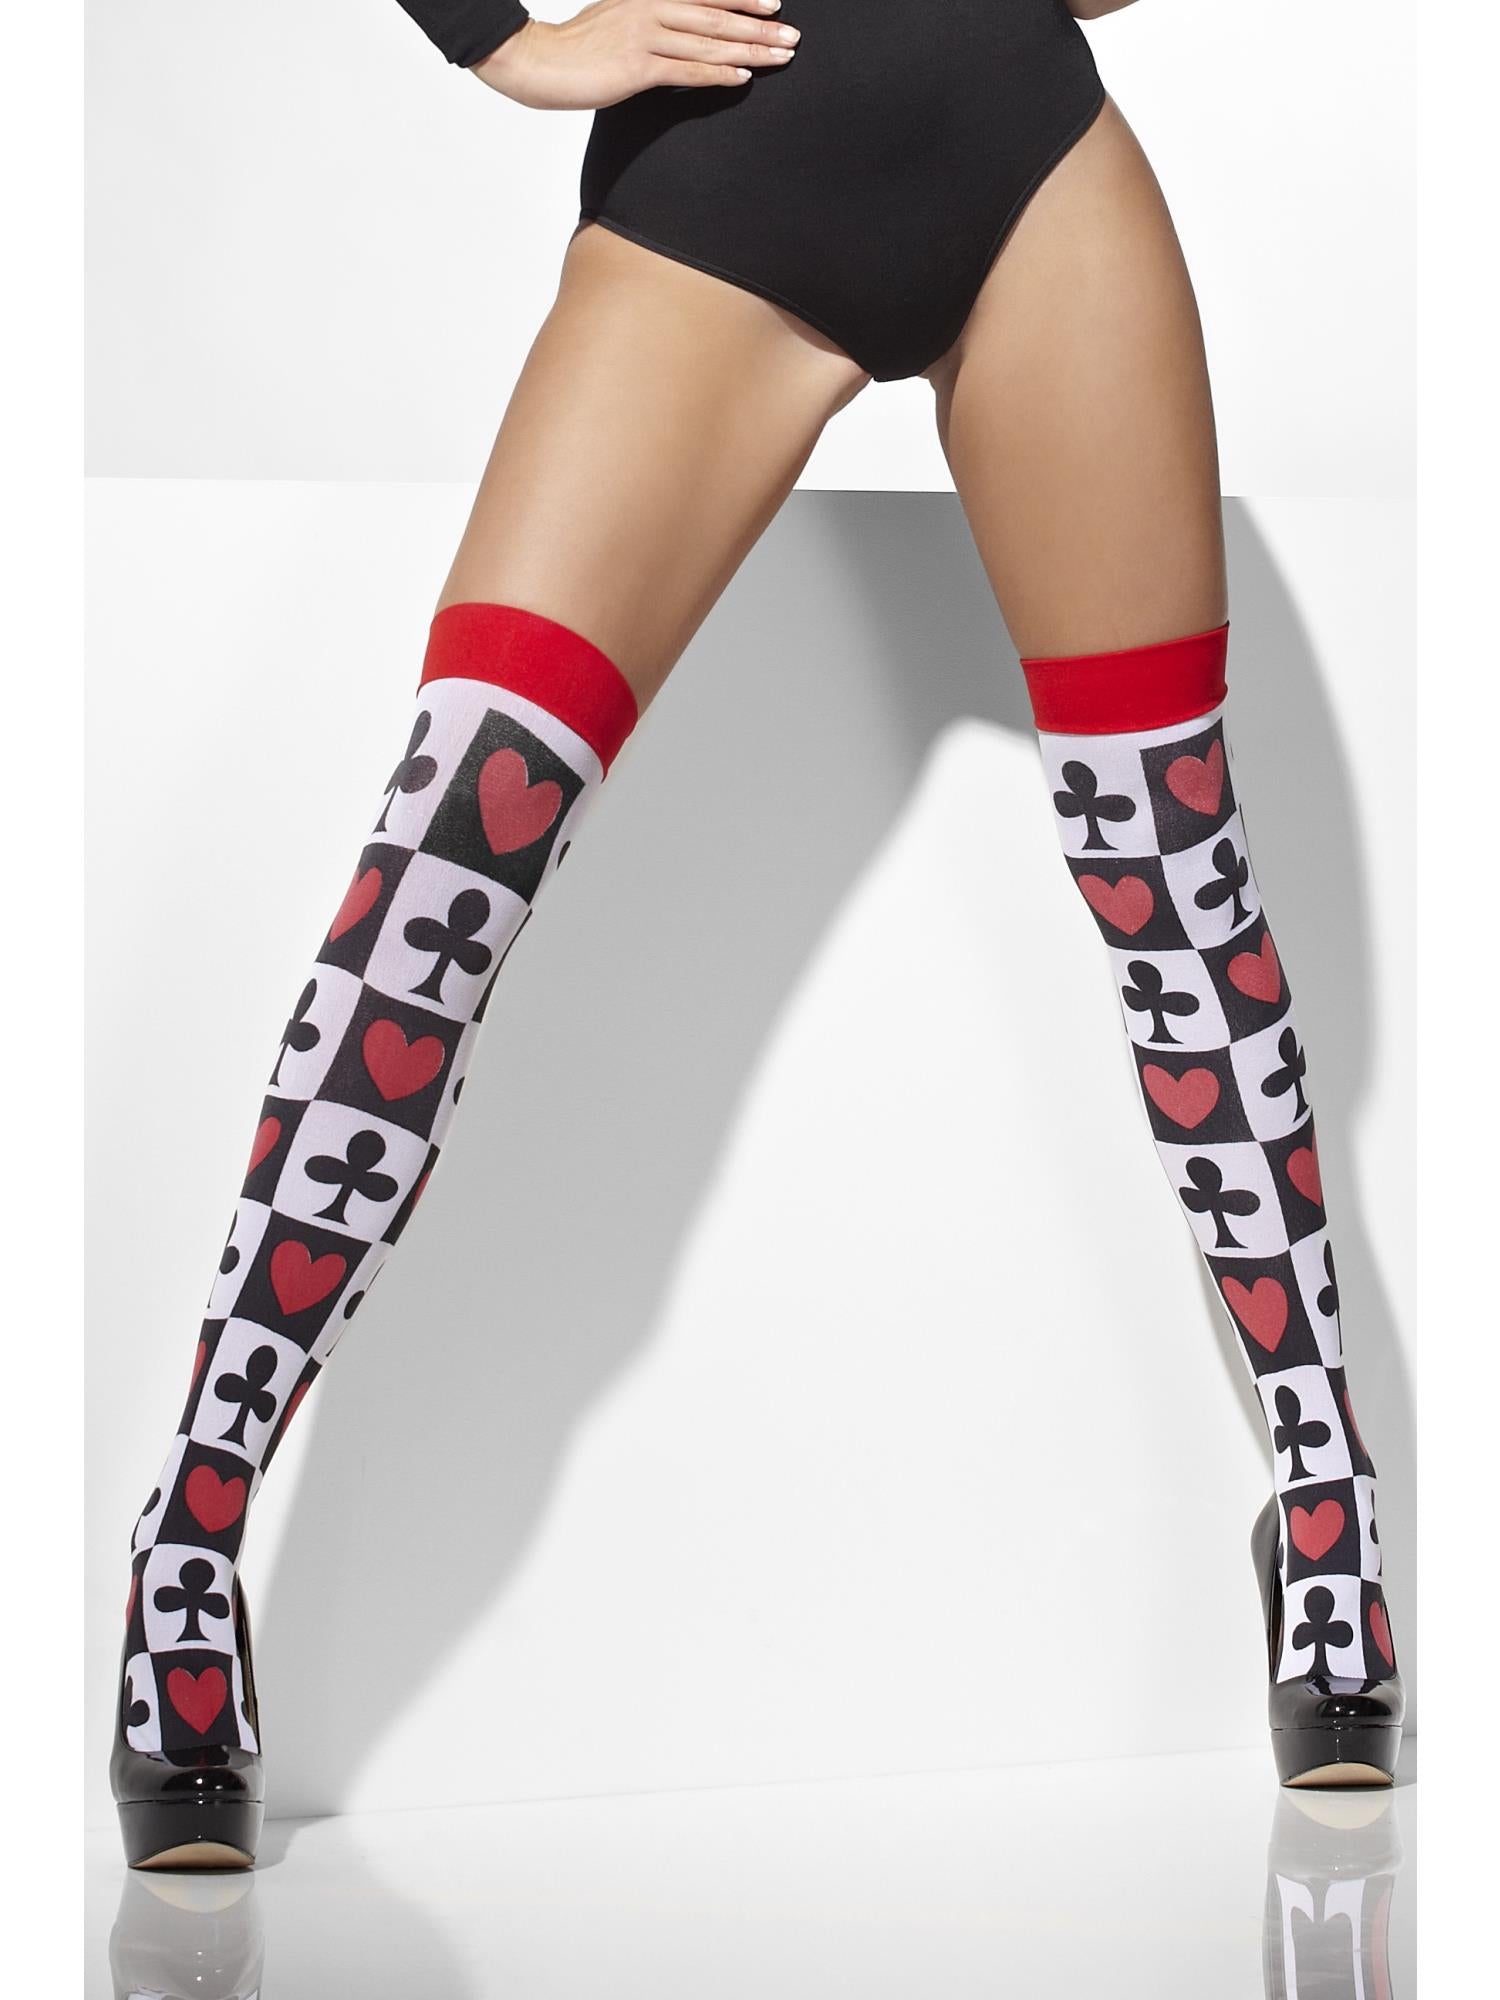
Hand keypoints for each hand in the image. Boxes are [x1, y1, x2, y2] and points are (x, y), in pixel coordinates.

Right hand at [473, 2, 800, 109]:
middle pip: (716, 17)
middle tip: (792, 36)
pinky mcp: (636, 68)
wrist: (538, 61)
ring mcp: (644, 37)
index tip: (774, 3)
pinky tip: (742, 77)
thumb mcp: (615, 20)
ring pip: (708, 43)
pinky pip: (686, 71)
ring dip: (749, 50)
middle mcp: (650, 9)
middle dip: (758, 27)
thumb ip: (648, 23)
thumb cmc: (576, 48)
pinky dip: (717, 74)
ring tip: (780, 57)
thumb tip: (678, 35)